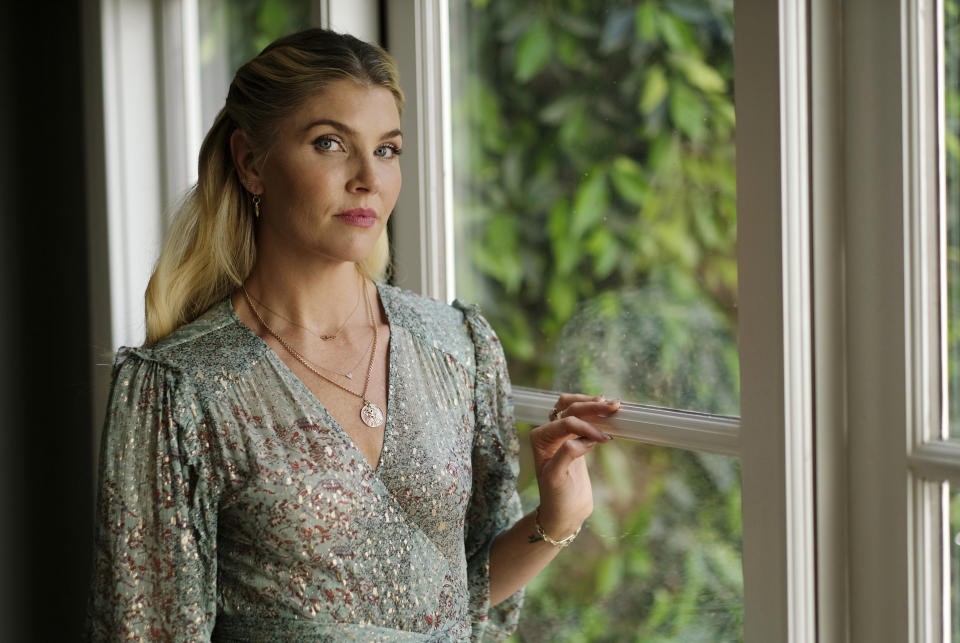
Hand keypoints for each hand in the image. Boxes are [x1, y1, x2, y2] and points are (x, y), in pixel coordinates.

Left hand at [531, 394, 619, 539]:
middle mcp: (549, 432)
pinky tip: (607, 413)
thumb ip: (566, 454)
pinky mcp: (574, 440)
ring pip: (576, 409)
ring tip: (613, 405)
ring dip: (593, 405)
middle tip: (614, 406)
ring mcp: (562, 434)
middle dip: (591, 406)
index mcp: (540, 438)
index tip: (604, 439)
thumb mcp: (557, 477)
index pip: (565, 423)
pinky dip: (595, 414)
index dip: (585, 427)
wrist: (564, 512)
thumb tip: (583, 439)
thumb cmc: (556, 497)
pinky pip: (584, 420)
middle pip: (570, 408)